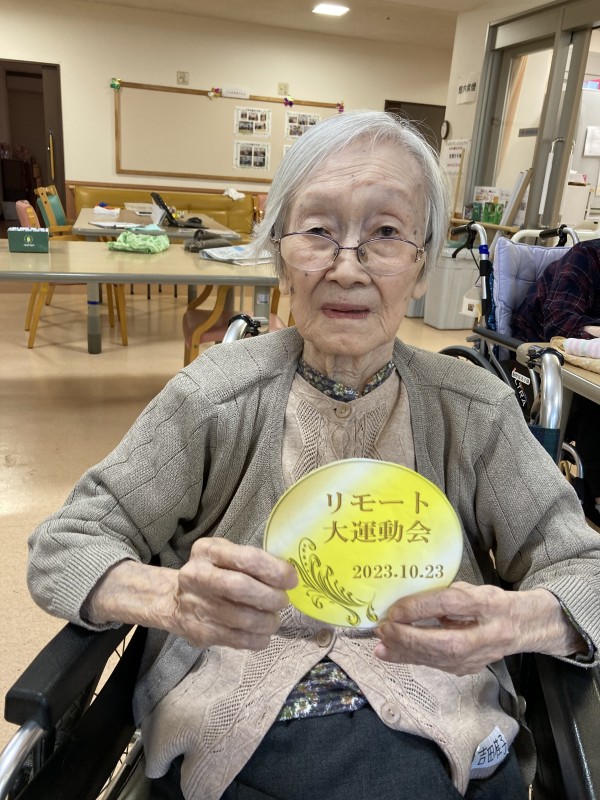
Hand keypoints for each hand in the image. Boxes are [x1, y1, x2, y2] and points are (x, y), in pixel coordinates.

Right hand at [172, 538, 297, 649]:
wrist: (173, 600)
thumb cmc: (211, 573)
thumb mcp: (225, 555)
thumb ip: (251, 561)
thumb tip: (288, 575)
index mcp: (207, 551)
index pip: (246, 559)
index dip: (274, 570)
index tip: (291, 579)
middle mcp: (197, 576)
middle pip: (241, 588)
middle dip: (270, 597)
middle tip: (282, 601)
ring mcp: (196, 605)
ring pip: (241, 618)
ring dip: (267, 621)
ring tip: (274, 620)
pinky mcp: (199, 632)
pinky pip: (236, 639)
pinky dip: (256, 639)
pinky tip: (263, 635)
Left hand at [373, 582, 583, 675]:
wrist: (525, 626)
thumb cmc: (493, 602)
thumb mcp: (473, 588)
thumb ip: (445, 594)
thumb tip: (407, 600)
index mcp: (489, 604)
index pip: (452, 605)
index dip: (421, 608)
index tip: (396, 609)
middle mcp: (487, 633)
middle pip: (444, 641)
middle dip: (409, 638)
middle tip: (383, 629)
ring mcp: (480, 656)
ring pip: (439, 658)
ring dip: (405, 651)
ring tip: (380, 643)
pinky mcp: (470, 668)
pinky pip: (436, 664)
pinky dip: (410, 658)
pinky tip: (390, 652)